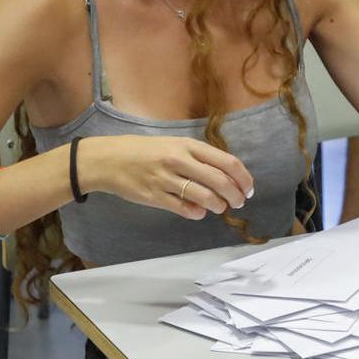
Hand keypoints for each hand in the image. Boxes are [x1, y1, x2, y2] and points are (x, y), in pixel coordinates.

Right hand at [81, 135, 254, 219]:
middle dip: (235, 195)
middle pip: (220, 181)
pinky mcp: (154, 196)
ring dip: (218, 206)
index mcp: (187, 145)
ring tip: (220, 208)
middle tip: (239, 202)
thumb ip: (198, 157)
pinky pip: (184, 208)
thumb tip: (225, 174)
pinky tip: (199, 212)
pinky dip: (197, 213)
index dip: (243, 178)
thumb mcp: (174, 145)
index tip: (249, 188)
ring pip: (204, 197)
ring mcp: (166, 179)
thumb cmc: (145, 151)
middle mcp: (179, 160)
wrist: (109, 159)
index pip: (227, 162)